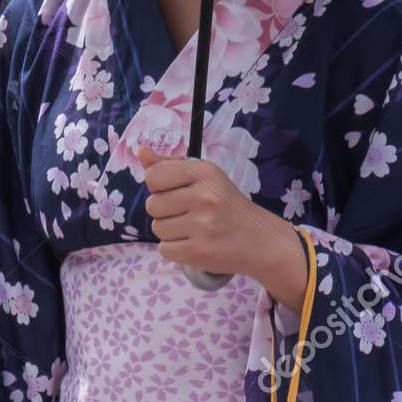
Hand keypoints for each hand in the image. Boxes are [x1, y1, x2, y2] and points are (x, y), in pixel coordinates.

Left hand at [140, 150, 303, 300]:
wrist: (261, 240)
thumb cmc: (226, 205)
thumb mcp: (204, 177)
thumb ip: (169, 164)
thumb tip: (141, 150)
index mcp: (204, 172)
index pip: (153, 175)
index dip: (159, 186)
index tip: (176, 191)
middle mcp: (204, 196)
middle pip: (152, 205)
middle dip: (165, 211)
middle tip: (189, 213)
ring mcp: (202, 225)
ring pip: (157, 228)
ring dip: (170, 231)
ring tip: (194, 229)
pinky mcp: (200, 251)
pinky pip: (164, 249)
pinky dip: (176, 249)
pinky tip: (195, 243)